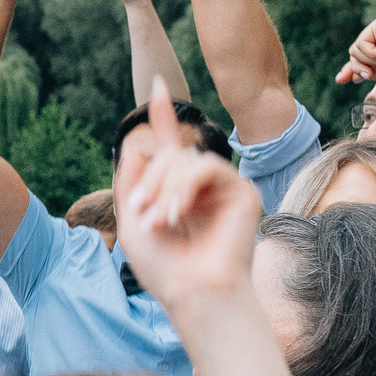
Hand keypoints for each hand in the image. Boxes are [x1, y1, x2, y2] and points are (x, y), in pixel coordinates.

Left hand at [114, 84, 260, 311]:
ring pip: (186, 160)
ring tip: (159, 222)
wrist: (191, 291)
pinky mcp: (242, 192)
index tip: (160, 84)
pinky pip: (207, 168)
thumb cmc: (162, 266)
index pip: (169, 146)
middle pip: (171, 154)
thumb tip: (138, 146)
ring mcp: (223, 187)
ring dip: (164, 189)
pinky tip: (178, 215)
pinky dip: (185, 188)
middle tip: (140, 214)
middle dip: (149, 181)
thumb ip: (133, 180)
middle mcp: (201, 186)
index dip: (163, 116)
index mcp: (175, 190)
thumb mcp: (132, 219)